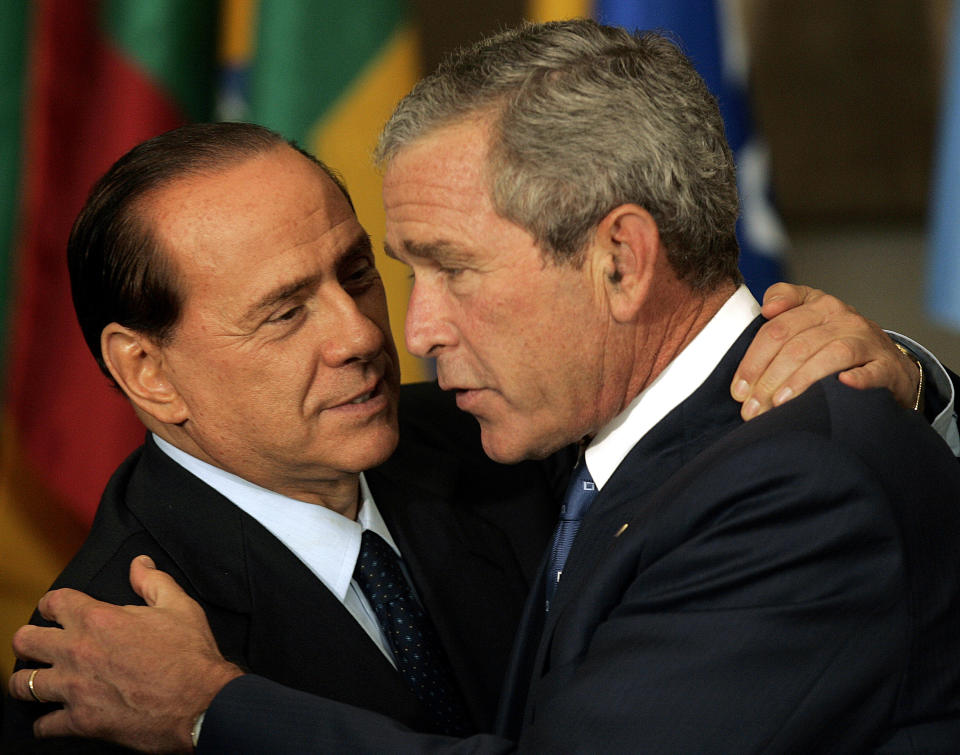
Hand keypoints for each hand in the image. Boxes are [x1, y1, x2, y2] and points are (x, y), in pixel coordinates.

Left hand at [8, 556, 242, 752]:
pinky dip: (48, 722)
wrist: (200, 701)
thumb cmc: (190, 654)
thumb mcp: (179, 605)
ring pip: (23, 683)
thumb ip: (153, 581)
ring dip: (29, 680)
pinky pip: (44, 725)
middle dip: (29, 640)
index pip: (54, 602)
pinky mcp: (80, 721)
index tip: (56, 610)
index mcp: (98, 619)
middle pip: (25, 641)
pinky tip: (56, 717)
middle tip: (39, 644)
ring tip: (38, 680)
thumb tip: (140, 563)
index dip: (52, 604)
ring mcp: (74, 688)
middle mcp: (77, 651)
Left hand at [731, 283, 920, 419]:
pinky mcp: (888, 365)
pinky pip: (872, 371)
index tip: (738, 390)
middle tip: (752, 409)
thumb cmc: (836, 341)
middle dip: (769, 380)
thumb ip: (783, 303)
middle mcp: (843, 318)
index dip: (753, 361)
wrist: (888, 364)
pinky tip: (840, 386)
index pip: (776, 329)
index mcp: (818, 305)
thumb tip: (766, 308)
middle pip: (797, 346)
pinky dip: (857, 379)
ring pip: (830, 356)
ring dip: (801, 381)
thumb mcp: (808, 316)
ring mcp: (867, 340)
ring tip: (779, 404)